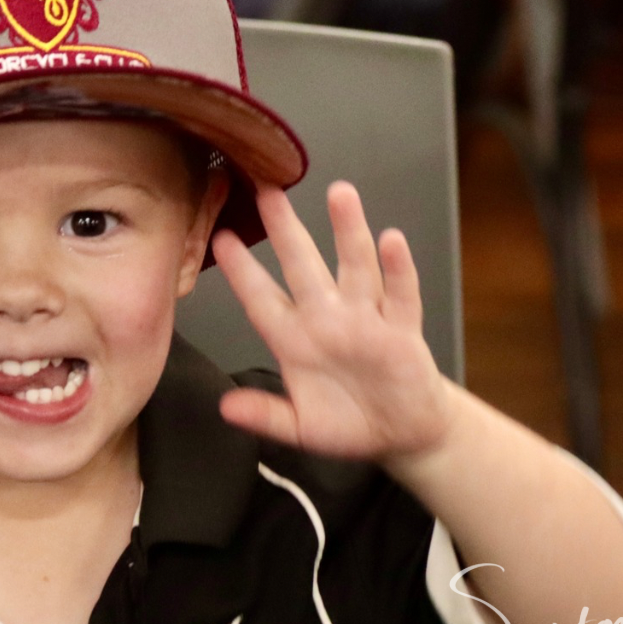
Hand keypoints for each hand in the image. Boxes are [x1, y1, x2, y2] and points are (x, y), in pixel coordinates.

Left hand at [211, 181, 455, 463]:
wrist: (402, 433)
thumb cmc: (346, 423)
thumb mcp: (299, 428)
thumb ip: (266, 415)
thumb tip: (225, 408)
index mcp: (295, 341)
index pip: (262, 299)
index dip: (242, 271)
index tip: (220, 238)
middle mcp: (328, 319)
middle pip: (304, 266)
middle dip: (286, 229)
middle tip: (267, 190)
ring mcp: (366, 319)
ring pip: (355, 266)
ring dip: (348, 232)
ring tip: (339, 194)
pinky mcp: (403, 330)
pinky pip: (400, 295)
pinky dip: (397, 269)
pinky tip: (391, 241)